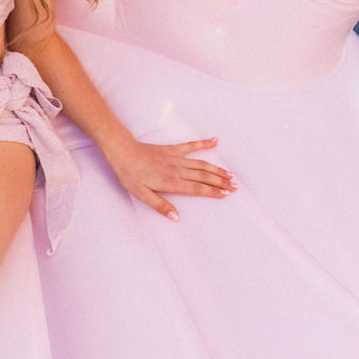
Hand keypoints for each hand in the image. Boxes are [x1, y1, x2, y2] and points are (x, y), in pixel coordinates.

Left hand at [107, 135, 234, 221]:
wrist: (123, 152)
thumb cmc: (130, 175)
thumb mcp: (141, 194)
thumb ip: (160, 206)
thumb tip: (176, 217)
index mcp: (171, 182)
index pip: (196, 188)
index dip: (212, 191)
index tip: (226, 194)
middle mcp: (178, 170)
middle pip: (204, 176)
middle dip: (221, 182)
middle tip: (236, 186)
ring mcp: (176, 158)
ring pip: (201, 163)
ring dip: (217, 169)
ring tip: (231, 174)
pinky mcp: (172, 149)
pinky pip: (191, 145)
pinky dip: (204, 143)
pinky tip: (215, 140)